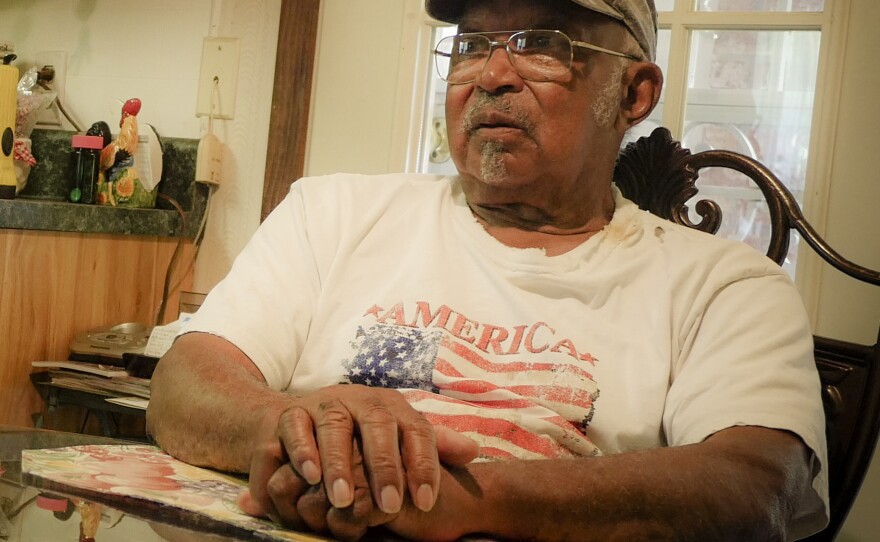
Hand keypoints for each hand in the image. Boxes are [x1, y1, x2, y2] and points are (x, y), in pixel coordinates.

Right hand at [239, 385, 477, 532]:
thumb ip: (432, 445)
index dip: (423, 465)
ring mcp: (324, 404)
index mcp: (391, 407)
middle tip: (389, 505)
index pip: (416, 430)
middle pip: (377, 424)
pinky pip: (295, 427)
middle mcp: (360, 400)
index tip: (426, 501)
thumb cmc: (357, 436)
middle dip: (384, 466)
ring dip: (339, 462)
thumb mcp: (395, 437)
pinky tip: (309, 476)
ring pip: (334, 425)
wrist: (298, 418)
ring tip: (342, 499)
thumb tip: (473, 451)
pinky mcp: (291, 413)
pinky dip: (302, 450)